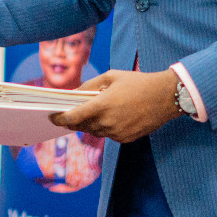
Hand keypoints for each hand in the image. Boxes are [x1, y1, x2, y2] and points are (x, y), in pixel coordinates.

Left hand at [49, 69, 182, 143]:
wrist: (165, 97)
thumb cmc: (137, 82)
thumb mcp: (111, 76)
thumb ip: (89, 86)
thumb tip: (72, 94)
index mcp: (101, 105)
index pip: (72, 117)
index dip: (59, 118)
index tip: (51, 117)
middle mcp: (107, 122)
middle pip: (81, 126)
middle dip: (73, 120)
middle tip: (68, 113)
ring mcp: (117, 133)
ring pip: (94, 132)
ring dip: (89, 124)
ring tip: (93, 112)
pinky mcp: (125, 139)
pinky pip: (108, 135)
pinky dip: (104, 128)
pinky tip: (111, 117)